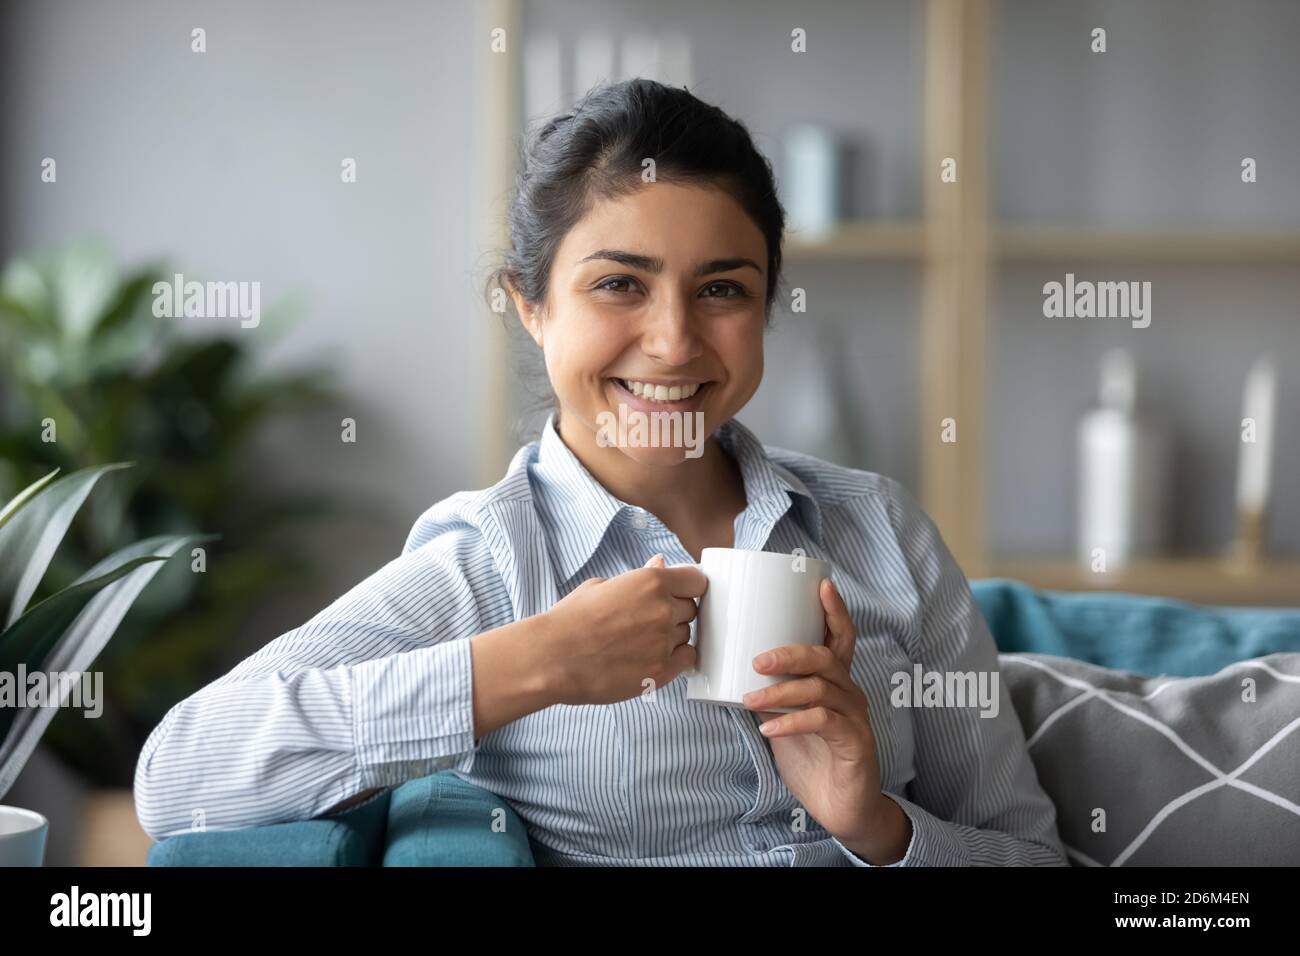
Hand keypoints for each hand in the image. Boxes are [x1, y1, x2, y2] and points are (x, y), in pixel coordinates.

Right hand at [543, 554, 705, 705]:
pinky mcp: (661, 671)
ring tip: (639, 642)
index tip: (678, 595)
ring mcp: (664, 641)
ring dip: (671, 637)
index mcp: (651, 582)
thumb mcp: (602, 586)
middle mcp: (663, 609)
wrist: (551, 657)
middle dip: (675, 613)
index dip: (687, 588)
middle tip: (646, 621)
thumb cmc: (570, 620)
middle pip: (691, 609)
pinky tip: (651, 656)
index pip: (696, 581)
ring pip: (686, 635)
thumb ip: (639, 576)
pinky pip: (686, 659)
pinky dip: (675, 658)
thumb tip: (661, 563)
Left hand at [741, 578, 909, 863]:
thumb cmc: (812, 758)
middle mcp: (849, 692)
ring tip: (750, 699)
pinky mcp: (853, 743)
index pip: (840, 637)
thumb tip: (734, 673)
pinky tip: (770, 729)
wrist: (841, 807)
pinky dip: (792, 723)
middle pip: (826, 657)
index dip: (834, 610)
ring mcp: (854, 717)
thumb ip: (769, 696)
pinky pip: (823, 723)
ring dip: (781, 691)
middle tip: (757, 660)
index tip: (821, 584)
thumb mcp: (785, 721)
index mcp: (835, 681)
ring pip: (821, 689)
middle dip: (790, 653)